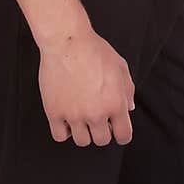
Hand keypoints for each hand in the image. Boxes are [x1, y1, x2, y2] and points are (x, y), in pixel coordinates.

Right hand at [38, 26, 135, 145]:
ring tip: (82, 117)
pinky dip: (64, 131)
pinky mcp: (54, 112)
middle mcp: (96, 114)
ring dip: (84, 131)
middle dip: (102, 131)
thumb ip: (128, 90)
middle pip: (102, 140)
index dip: (121, 134)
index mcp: (115, 104)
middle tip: (98, 118)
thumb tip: (129, 108)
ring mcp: (74, 115)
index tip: (117, 130)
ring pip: (82, 141)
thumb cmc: (95, 50)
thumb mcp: (120, 67)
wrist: (67, 42)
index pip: (123, 135)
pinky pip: (60, 136)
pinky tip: (67, 118)